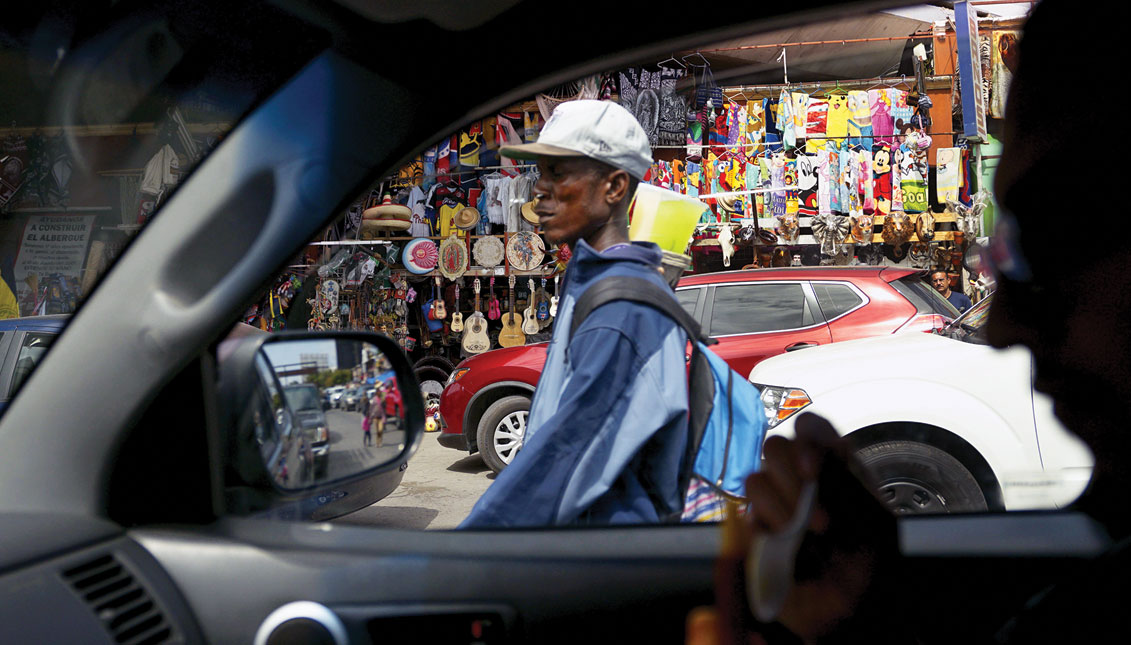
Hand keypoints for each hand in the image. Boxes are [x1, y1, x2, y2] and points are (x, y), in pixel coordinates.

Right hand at [687, 413, 898, 644]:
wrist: (855, 606)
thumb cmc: (870, 560)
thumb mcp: (870, 515)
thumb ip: (845, 480)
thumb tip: (819, 455)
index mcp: (831, 466)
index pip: (810, 428)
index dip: (807, 437)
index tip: (813, 467)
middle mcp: (798, 479)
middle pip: (775, 447)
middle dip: (792, 477)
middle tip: (817, 514)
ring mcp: (774, 504)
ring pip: (755, 479)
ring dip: (780, 505)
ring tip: (804, 534)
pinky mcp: (756, 531)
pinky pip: (745, 516)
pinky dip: (762, 526)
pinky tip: (782, 542)